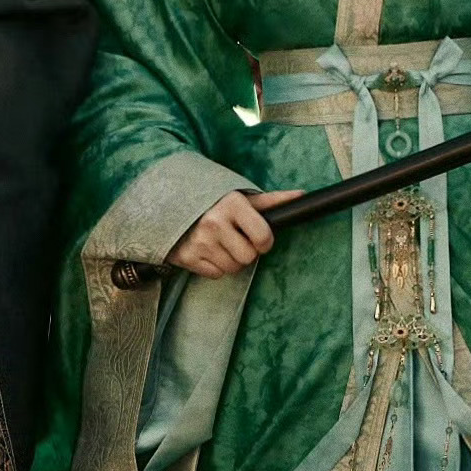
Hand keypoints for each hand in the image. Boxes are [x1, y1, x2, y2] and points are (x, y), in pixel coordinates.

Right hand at [167, 187, 302, 277]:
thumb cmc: (213, 202)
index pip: (264, 238)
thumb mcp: (240, 197)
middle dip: (245, 251)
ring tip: (220, 243)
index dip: (264, 241)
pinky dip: (214, 266)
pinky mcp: (187, 257)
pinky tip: (207, 250)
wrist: (169, 205)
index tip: (257, 236)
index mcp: (232, 205)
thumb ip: (271, 201)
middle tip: (234, 239)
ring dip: (230, 260)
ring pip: (232, 268)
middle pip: (249, 258)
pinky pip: (215, 274)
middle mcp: (214, 223)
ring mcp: (199, 241)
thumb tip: (301, 195)